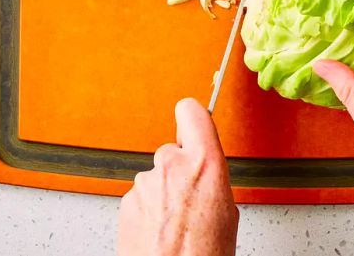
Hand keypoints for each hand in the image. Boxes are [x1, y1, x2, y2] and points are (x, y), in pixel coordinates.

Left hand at [117, 98, 237, 255]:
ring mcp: (145, 183)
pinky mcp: (126, 201)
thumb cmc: (204, 255)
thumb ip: (212, 179)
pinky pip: (142, 195)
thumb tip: (204, 174)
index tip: (194, 122)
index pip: (191, 111)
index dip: (193, 117)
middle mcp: (171, 166)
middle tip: (191, 196)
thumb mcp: (226, 211)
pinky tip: (161, 230)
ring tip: (177, 221)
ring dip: (163, 191)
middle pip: (173, 148)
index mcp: (204, 163)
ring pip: (156, 175)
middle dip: (180, 167)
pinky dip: (149, 208)